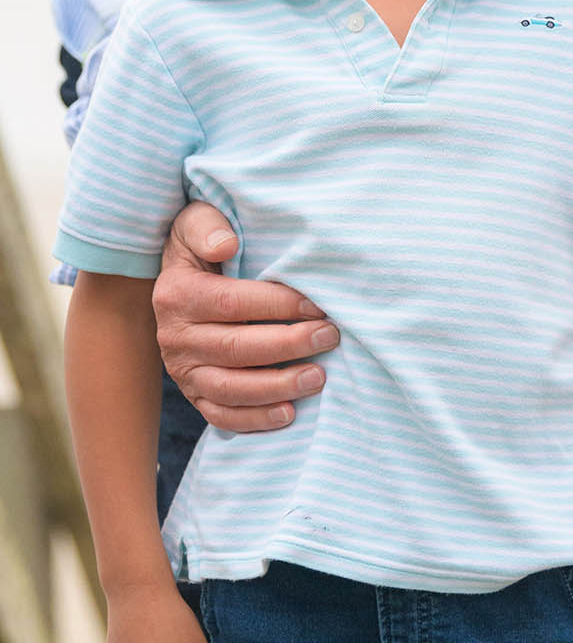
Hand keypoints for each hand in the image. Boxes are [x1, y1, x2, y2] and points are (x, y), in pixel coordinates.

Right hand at [153, 202, 339, 430]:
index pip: (231, 303)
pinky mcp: (193, 394)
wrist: (175, 282)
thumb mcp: (196, 223)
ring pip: (230, 388)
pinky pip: (222, 415)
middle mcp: (173, 337)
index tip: (317, 305)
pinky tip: (289, 413)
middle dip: (288, 345)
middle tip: (330, 336)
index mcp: (176, 294)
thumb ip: (207, 226)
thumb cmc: (200, 247)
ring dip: (277, 387)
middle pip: (235, 348)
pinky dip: (255, 419)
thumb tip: (226, 245)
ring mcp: (182, 371)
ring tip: (319, 377)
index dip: (277, 306)